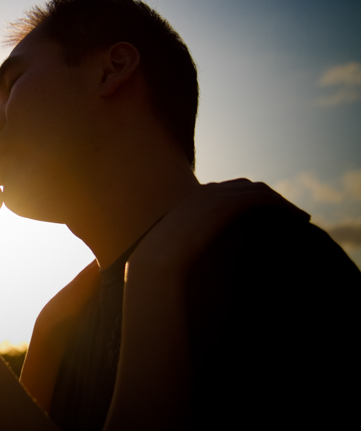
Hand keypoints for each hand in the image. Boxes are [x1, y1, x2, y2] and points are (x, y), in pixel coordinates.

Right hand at [128, 179, 307, 279]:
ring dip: (282, 203)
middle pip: (246, 187)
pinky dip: (282, 205)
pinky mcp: (225, 204)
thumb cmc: (162, 270)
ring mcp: (213, 196)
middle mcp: (203, 194)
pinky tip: (298, 219)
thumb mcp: (176, 256)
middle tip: (291, 215)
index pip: (228, 192)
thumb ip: (189, 252)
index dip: (252, 202)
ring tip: (301, 218)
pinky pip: (261, 198)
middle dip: (270, 199)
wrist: (155, 265)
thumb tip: (198, 265)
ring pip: (257, 191)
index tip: (269, 217)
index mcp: (191, 203)